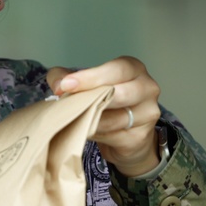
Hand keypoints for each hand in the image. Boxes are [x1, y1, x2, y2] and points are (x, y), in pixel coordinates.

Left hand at [47, 56, 161, 176]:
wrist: (129, 136)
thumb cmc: (107, 103)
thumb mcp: (87, 84)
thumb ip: (66, 77)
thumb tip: (58, 84)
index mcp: (134, 69)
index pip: (116, 70)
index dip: (91, 77)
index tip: (67, 84)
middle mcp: (146, 88)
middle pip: (120, 93)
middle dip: (90, 97)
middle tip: (66, 102)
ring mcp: (147, 113)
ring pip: (114, 118)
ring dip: (89, 119)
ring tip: (71, 118)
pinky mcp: (140, 136)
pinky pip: (113, 135)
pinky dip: (95, 133)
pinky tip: (83, 131)